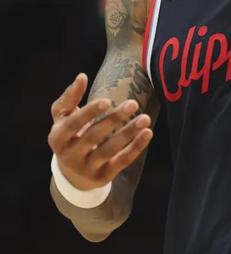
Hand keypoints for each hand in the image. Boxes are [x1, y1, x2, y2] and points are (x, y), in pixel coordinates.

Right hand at [48, 73, 152, 190]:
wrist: (71, 173)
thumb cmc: (69, 135)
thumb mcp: (63, 118)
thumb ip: (70, 97)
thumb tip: (82, 76)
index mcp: (58, 137)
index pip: (73, 124)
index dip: (90, 113)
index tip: (108, 100)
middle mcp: (70, 155)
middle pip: (94, 136)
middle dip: (114, 119)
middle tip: (133, 103)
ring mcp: (86, 168)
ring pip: (109, 150)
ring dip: (128, 133)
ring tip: (145, 118)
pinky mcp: (103, 176)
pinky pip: (122, 162)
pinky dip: (136, 148)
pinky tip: (148, 133)